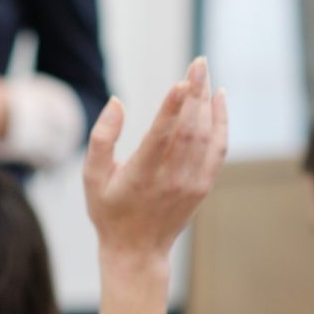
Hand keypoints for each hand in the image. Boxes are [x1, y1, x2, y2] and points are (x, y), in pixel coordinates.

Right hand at [82, 59, 227, 266]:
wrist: (137, 251)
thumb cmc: (109, 211)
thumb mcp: (92, 178)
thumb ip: (101, 139)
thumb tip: (117, 102)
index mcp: (141, 175)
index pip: (161, 136)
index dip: (173, 107)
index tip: (182, 81)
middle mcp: (171, 178)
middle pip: (189, 129)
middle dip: (195, 92)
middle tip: (198, 61)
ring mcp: (191, 183)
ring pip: (206, 136)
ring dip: (207, 102)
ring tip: (204, 73)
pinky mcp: (202, 185)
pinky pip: (218, 148)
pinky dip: (221, 122)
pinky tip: (217, 100)